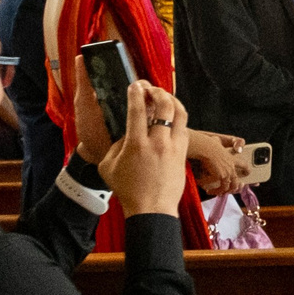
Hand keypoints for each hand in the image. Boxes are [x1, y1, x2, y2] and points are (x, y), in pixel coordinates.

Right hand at [100, 83, 190, 217]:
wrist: (152, 209)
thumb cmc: (128, 190)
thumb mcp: (108, 166)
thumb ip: (115, 145)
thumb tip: (125, 133)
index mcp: (136, 144)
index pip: (138, 109)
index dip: (136, 92)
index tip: (135, 85)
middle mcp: (158, 142)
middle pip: (165, 106)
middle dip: (158, 91)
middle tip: (150, 88)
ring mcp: (174, 147)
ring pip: (181, 114)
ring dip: (173, 100)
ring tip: (164, 97)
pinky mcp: (183, 153)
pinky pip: (184, 128)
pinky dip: (178, 117)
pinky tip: (171, 116)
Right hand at [187, 128, 251, 193]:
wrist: (204, 148)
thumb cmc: (208, 144)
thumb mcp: (218, 141)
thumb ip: (221, 143)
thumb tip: (224, 145)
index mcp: (232, 159)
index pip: (244, 165)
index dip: (246, 170)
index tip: (247, 174)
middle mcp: (232, 167)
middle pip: (237, 181)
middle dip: (234, 187)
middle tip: (228, 190)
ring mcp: (228, 172)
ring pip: (231, 186)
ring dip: (224, 191)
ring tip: (218, 192)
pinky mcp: (222, 176)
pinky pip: (222, 188)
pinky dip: (216, 191)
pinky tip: (210, 191)